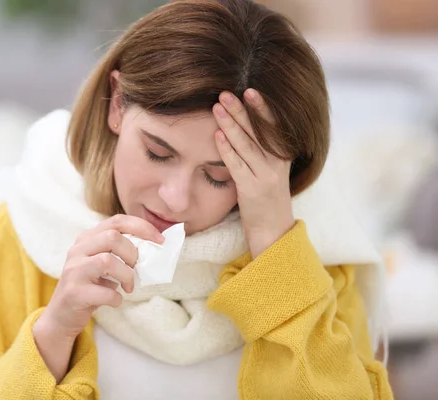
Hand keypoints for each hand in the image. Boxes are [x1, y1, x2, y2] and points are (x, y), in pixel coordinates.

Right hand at [35, 214, 163, 340]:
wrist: (62, 315)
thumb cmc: (89, 286)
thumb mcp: (101, 264)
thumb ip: (119, 252)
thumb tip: (151, 248)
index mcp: (87, 239)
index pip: (116, 221)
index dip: (141, 227)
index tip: (159, 240)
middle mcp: (77, 250)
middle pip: (112, 237)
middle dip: (132, 253)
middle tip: (136, 269)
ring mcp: (74, 270)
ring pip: (107, 261)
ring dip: (126, 276)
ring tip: (127, 287)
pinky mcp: (74, 292)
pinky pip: (104, 293)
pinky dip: (116, 298)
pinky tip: (114, 301)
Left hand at [213, 89, 294, 258]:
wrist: (273, 231)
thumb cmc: (266, 200)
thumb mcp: (269, 172)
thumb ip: (261, 152)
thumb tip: (242, 127)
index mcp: (282, 156)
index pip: (273, 126)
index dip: (262, 108)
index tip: (250, 90)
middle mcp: (277, 164)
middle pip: (258, 131)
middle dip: (242, 110)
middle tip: (226, 93)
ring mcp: (265, 177)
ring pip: (247, 145)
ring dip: (231, 124)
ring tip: (218, 107)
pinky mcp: (252, 190)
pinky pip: (238, 166)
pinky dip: (227, 150)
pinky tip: (217, 136)